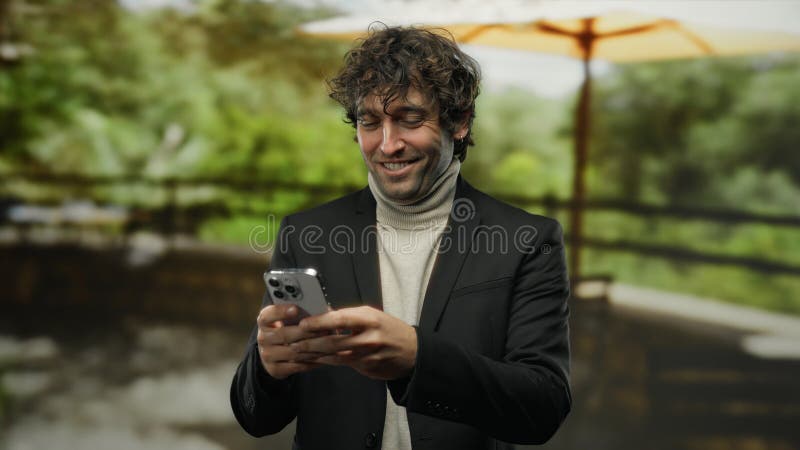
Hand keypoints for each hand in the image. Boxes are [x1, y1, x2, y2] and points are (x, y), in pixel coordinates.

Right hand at [256, 304, 328, 378]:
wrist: (275, 353)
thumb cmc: (288, 329)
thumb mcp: (289, 319)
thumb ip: (301, 313)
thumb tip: (320, 309)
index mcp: (264, 321)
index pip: (268, 315)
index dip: (281, 312)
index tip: (296, 309)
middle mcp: (262, 338)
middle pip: (284, 334)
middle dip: (306, 332)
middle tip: (324, 329)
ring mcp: (267, 355)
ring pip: (293, 351)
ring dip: (312, 348)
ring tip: (328, 343)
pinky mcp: (275, 369)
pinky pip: (297, 365)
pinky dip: (312, 361)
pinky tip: (324, 356)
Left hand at [292, 306, 417, 380]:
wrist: (412, 351)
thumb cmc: (388, 328)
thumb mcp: (372, 315)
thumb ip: (349, 316)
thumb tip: (323, 314)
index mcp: (369, 319)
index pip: (339, 320)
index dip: (319, 322)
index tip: (303, 324)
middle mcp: (368, 338)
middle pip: (333, 342)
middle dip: (310, 343)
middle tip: (293, 342)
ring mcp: (368, 356)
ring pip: (335, 356)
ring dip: (314, 355)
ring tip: (298, 352)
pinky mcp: (367, 369)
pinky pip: (343, 365)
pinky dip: (327, 361)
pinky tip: (315, 359)